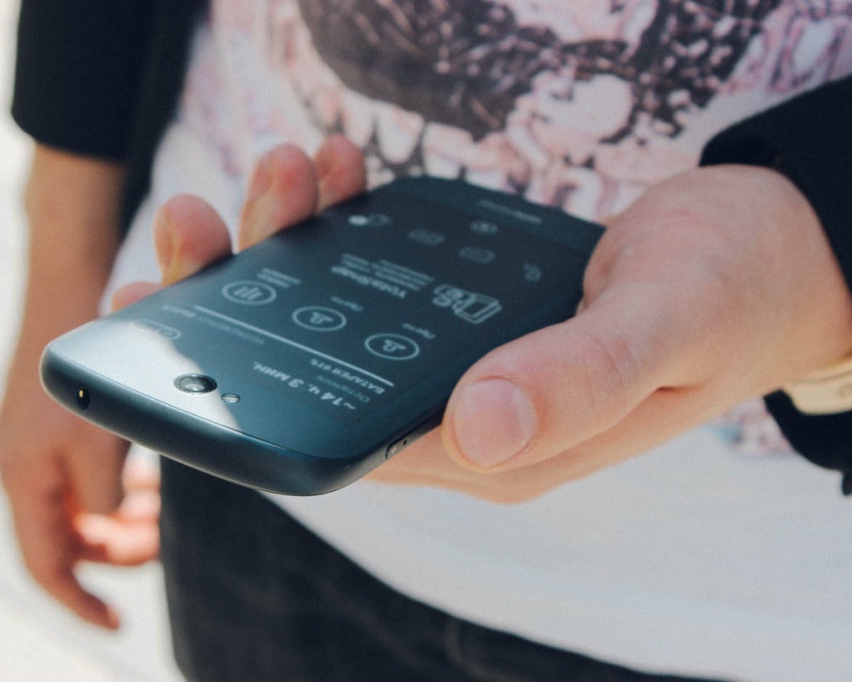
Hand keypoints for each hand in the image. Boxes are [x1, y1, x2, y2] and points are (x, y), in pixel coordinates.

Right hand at [0, 145, 158, 628]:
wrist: (69, 286)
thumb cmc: (82, 358)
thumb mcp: (98, 436)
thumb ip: (104, 491)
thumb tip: (115, 522)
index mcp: (23, 475)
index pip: (46, 561)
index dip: (79, 598)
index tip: (114, 621)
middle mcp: (20, 463)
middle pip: (64, 536)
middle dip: (112, 550)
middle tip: (156, 544)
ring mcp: (35, 443)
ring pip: (77, 505)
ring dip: (116, 519)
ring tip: (155, 509)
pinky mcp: (52, 422)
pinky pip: (82, 475)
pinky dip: (113, 487)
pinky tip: (144, 475)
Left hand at [117, 136, 851, 502]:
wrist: (775, 254)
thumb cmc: (735, 293)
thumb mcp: (671, 326)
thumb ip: (580, 378)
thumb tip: (475, 426)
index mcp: (496, 447)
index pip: (338, 439)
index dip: (237, 391)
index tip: (164, 321)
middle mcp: (464, 415)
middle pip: (314, 374)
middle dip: (238, 299)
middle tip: (195, 217)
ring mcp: (461, 361)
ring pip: (338, 320)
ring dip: (289, 245)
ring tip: (285, 167)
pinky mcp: (469, 312)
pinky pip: (381, 278)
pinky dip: (347, 224)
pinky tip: (336, 173)